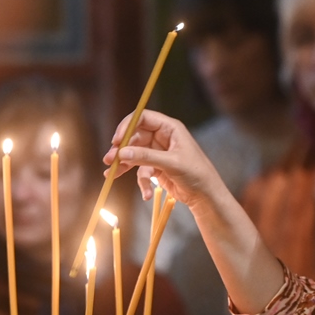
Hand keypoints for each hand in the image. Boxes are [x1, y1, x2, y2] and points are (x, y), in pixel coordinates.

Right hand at [104, 109, 225, 209]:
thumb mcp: (171, 163)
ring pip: (134, 154)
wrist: (205, 196)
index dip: (127, 126)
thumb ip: (146, 156)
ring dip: (124, 165)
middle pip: (135, 137)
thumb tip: (121, 152)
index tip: (116, 140)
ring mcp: (158, 153)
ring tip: (111, 174)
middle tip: (109, 160)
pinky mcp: (156, 168)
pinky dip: (141, 182)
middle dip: (122, 149)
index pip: (143, 118)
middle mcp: (163, 137)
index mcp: (170, 128)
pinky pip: (141, 171)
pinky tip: (146, 193)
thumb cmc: (196, 174)